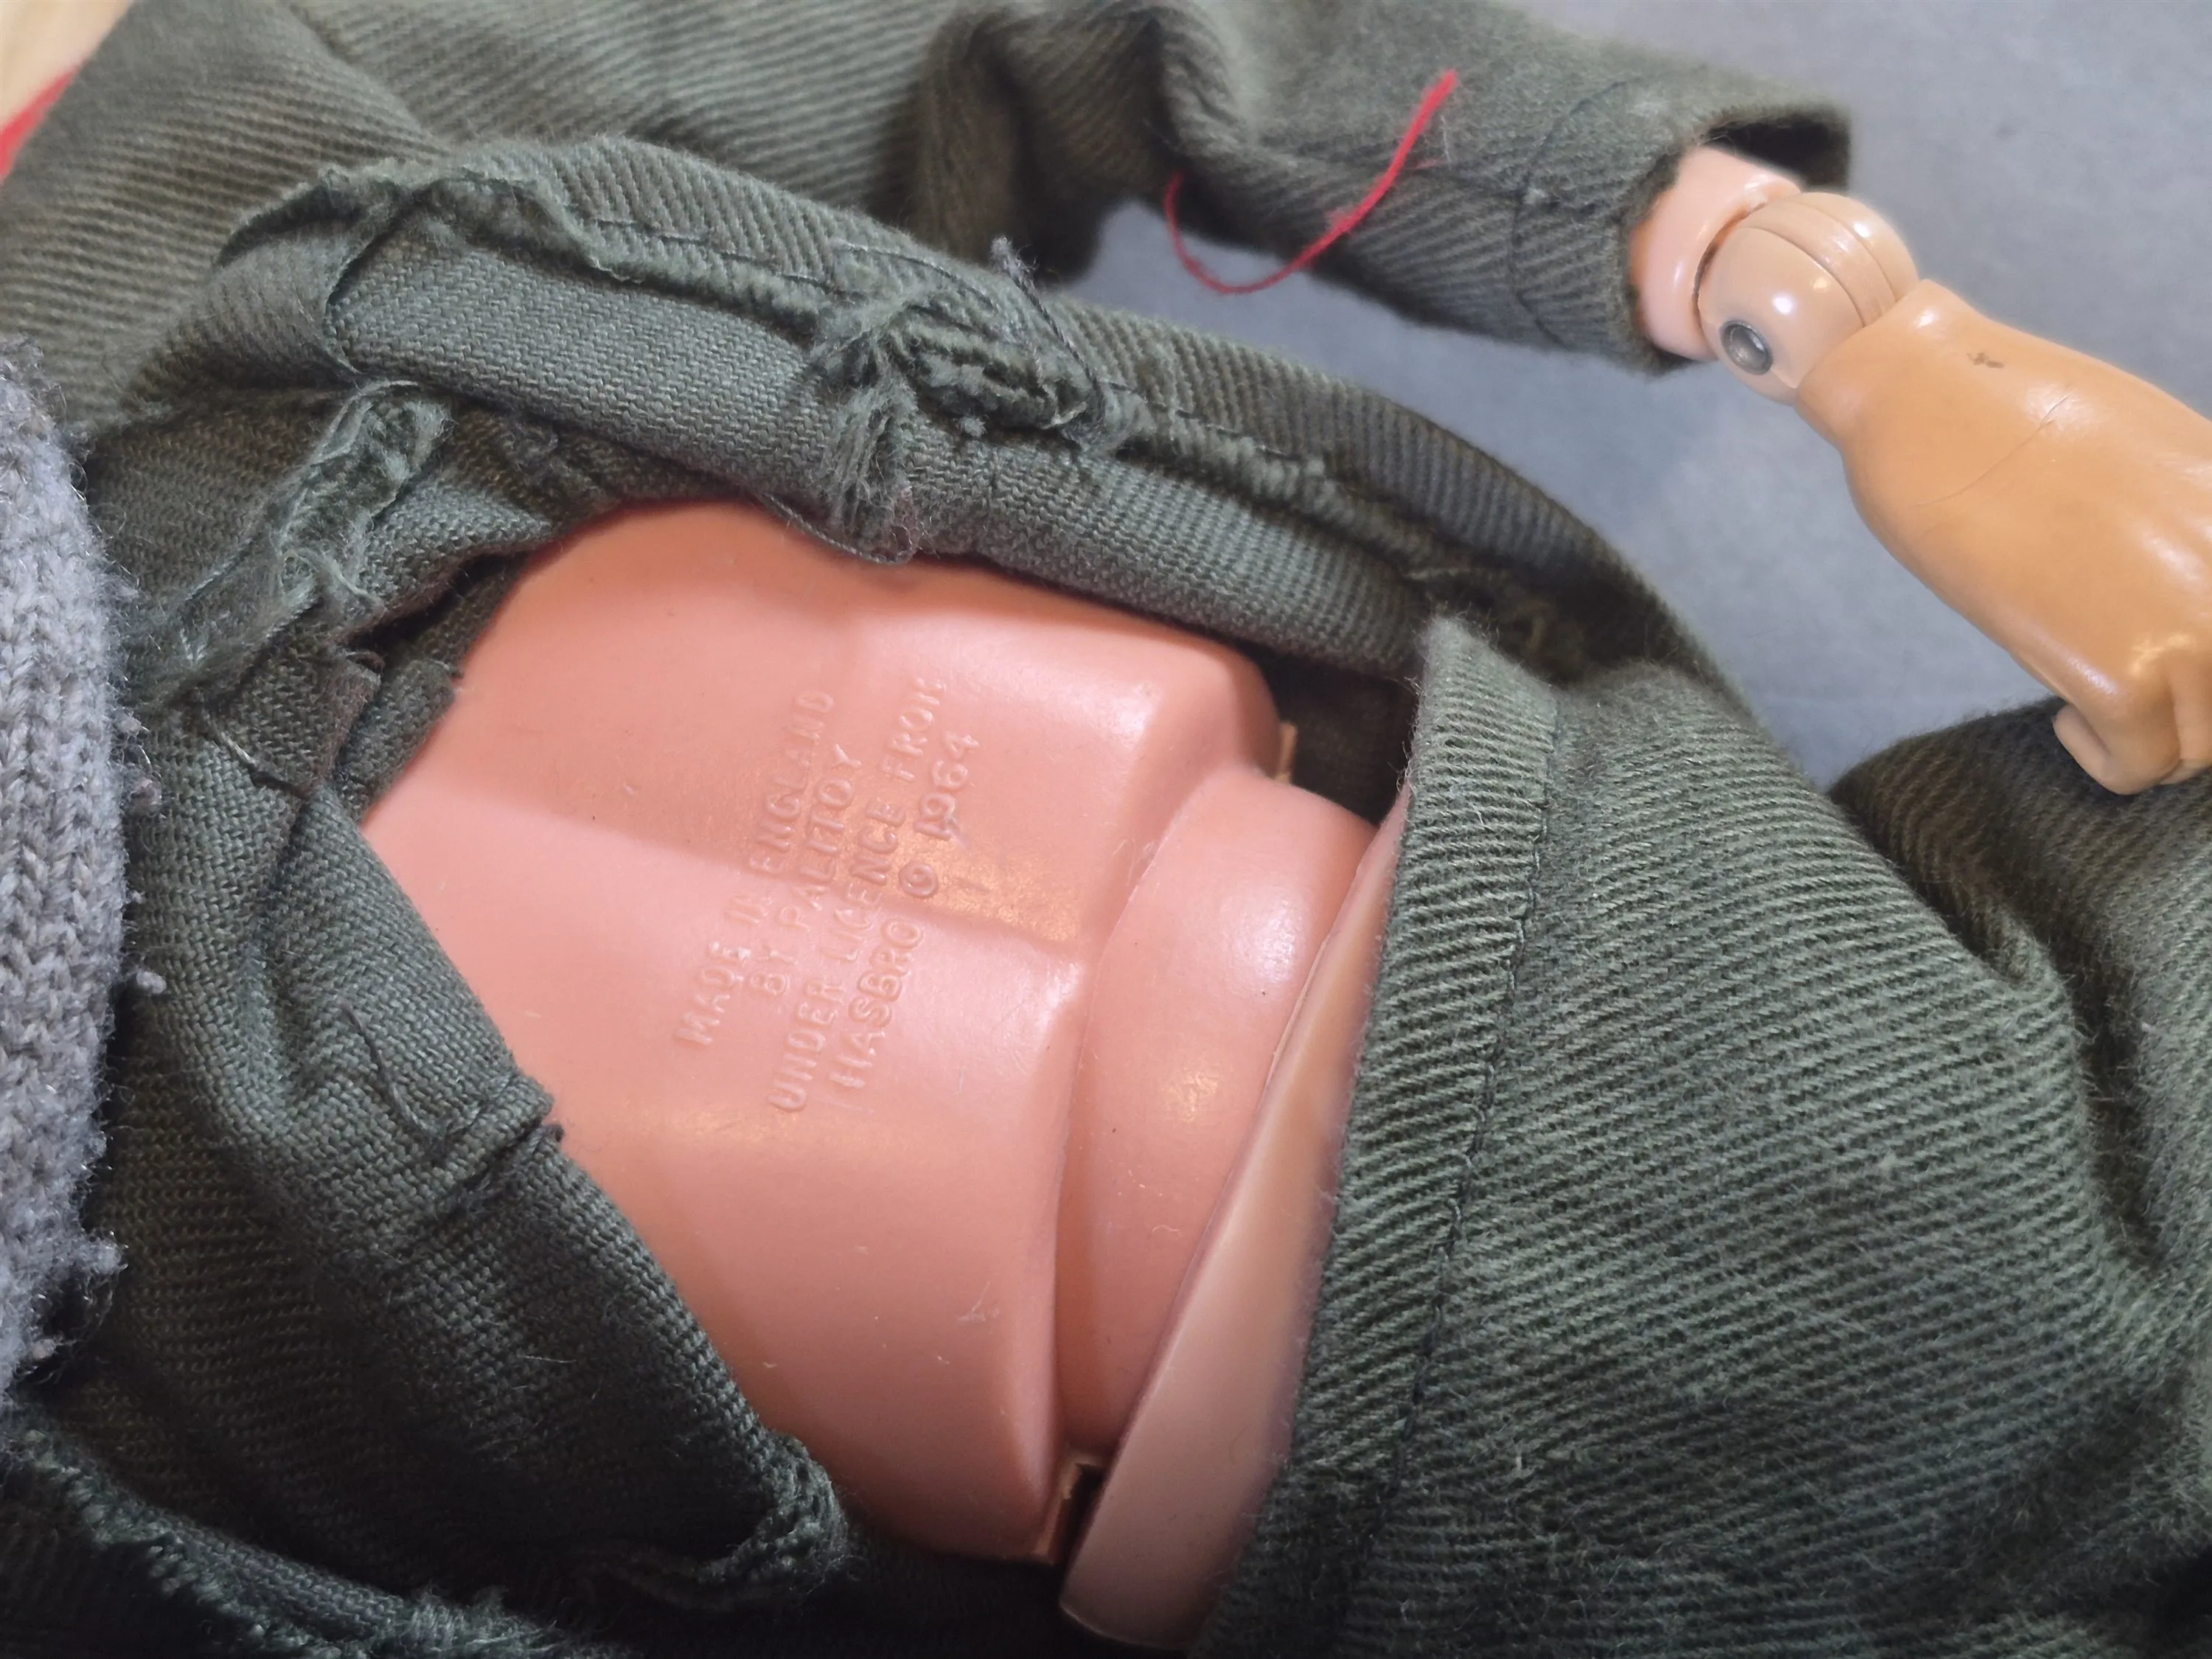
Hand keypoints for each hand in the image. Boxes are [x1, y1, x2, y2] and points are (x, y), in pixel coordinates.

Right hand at [1797, 281, 2211, 792]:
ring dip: (2154, 738)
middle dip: (2190, 711)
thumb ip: (2194, 531)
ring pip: (2206, 743)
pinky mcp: (2125, 672)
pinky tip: (2063, 713)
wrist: (1932, 402)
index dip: (2205, 668)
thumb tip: (2175, 582)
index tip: (2162, 656)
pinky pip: (2141, 765)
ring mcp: (2196, 625)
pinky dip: (2101, 755)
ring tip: (2098, 701)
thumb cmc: (2011, 416)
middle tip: (2132, 693)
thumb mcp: (2160, 460)